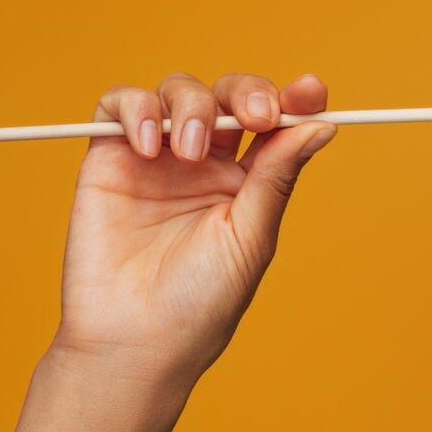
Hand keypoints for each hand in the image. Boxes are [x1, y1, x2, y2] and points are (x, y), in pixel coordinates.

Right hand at [47, 71, 337, 382]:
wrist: (133, 340)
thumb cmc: (200, 302)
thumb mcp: (250, 237)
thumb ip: (276, 176)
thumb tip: (322, 125)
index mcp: (249, 182)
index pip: (275, 125)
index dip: (294, 100)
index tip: (312, 90)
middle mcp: (206, 164)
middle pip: (229, 97)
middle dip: (246, 93)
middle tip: (255, 116)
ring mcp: (158, 158)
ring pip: (178, 91)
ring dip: (192, 105)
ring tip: (191, 149)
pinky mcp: (109, 159)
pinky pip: (119, 105)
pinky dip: (138, 109)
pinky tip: (152, 146)